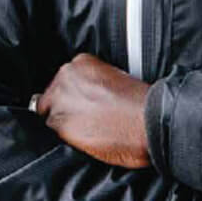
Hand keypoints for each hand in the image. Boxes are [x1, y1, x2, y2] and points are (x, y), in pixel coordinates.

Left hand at [33, 54, 150, 168]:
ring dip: (65, 122)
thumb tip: (86, 96)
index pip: (63, 79)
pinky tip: (86, 138)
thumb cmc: (141, 105)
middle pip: (53, 95)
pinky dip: (68, 137)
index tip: (83, 103)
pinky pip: (56, 132)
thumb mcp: (116, 78)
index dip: (72, 95)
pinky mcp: (61, 124)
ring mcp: (61, 100)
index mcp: (81, 62)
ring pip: (51, 114)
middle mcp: (66, 77)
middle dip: (65, 107)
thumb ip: (92, 83)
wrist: (150, 122)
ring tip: (88, 129)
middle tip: (86, 118)